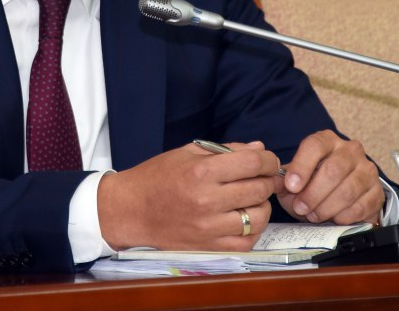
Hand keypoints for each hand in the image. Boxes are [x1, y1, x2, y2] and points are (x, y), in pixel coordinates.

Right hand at [97, 141, 278, 251]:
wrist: (130, 210)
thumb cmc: (157, 177)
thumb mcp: (187, 152)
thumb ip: (225, 150)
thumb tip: (259, 150)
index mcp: (201, 172)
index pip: (252, 163)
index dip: (268, 159)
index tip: (267, 160)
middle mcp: (207, 201)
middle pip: (259, 189)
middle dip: (267, 180)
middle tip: (261, 177)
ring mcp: (209, 228)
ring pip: (258, 217)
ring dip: (262, 205)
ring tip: (252, 198)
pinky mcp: (208, 247)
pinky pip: (246, 241)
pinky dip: (252, 229)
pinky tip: (243, 218)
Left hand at [276, 130, 383, 224]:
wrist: (343, 194)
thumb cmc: (314, 183)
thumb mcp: (296, 178)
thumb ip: (285, 179)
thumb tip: (275, 182)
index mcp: (328, 141)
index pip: (315, 146)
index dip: (301, 167)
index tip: (291, 186)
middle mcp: (350, 150)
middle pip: (333, 170)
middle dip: (313, 194)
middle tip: (301, 208)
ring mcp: (367, 170)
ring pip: (347, 190)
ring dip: (327, 207)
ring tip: (314, 215)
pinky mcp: (377, 192)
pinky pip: (361, 207)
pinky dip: (343, 217)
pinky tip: (333, 218)